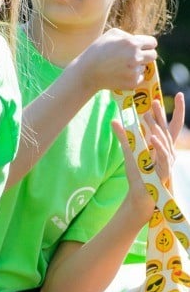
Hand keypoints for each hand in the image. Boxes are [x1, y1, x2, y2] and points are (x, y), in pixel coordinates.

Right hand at [77, 28, 157, 94]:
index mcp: (132, 43)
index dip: (147, 44)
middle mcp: (136, 57)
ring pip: (145, 67)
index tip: (142, 47)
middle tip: (135, 57)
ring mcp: (135, 71)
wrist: (87, 72)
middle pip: (153, 55)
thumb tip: (139, 41)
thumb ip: (128, 35)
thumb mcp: (111, 34)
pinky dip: (133, 76)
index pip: (153, 43)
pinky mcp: (132, 83)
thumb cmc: (97, 50)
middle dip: (146, 55)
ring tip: (122, 66)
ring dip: (137, 66)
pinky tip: (121, 74)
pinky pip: (140, 77)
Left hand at [112, 98, 178, 222]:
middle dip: (160, 115)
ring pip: (164, 142)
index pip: (169, 125)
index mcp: (162, 146)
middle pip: (166, 130)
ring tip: (148, 116)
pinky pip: (163, 158)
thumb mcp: (129, 152)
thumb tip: (115, 120)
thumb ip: (124, 136)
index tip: (177, 94)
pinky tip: (152, 138)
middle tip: (153, 101)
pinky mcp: (164, 172)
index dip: (173, 110)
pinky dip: (158, 147)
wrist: (140, 197)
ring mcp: (168, 162)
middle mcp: (168, 152)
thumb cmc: (139, 174)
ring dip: (156, 128)